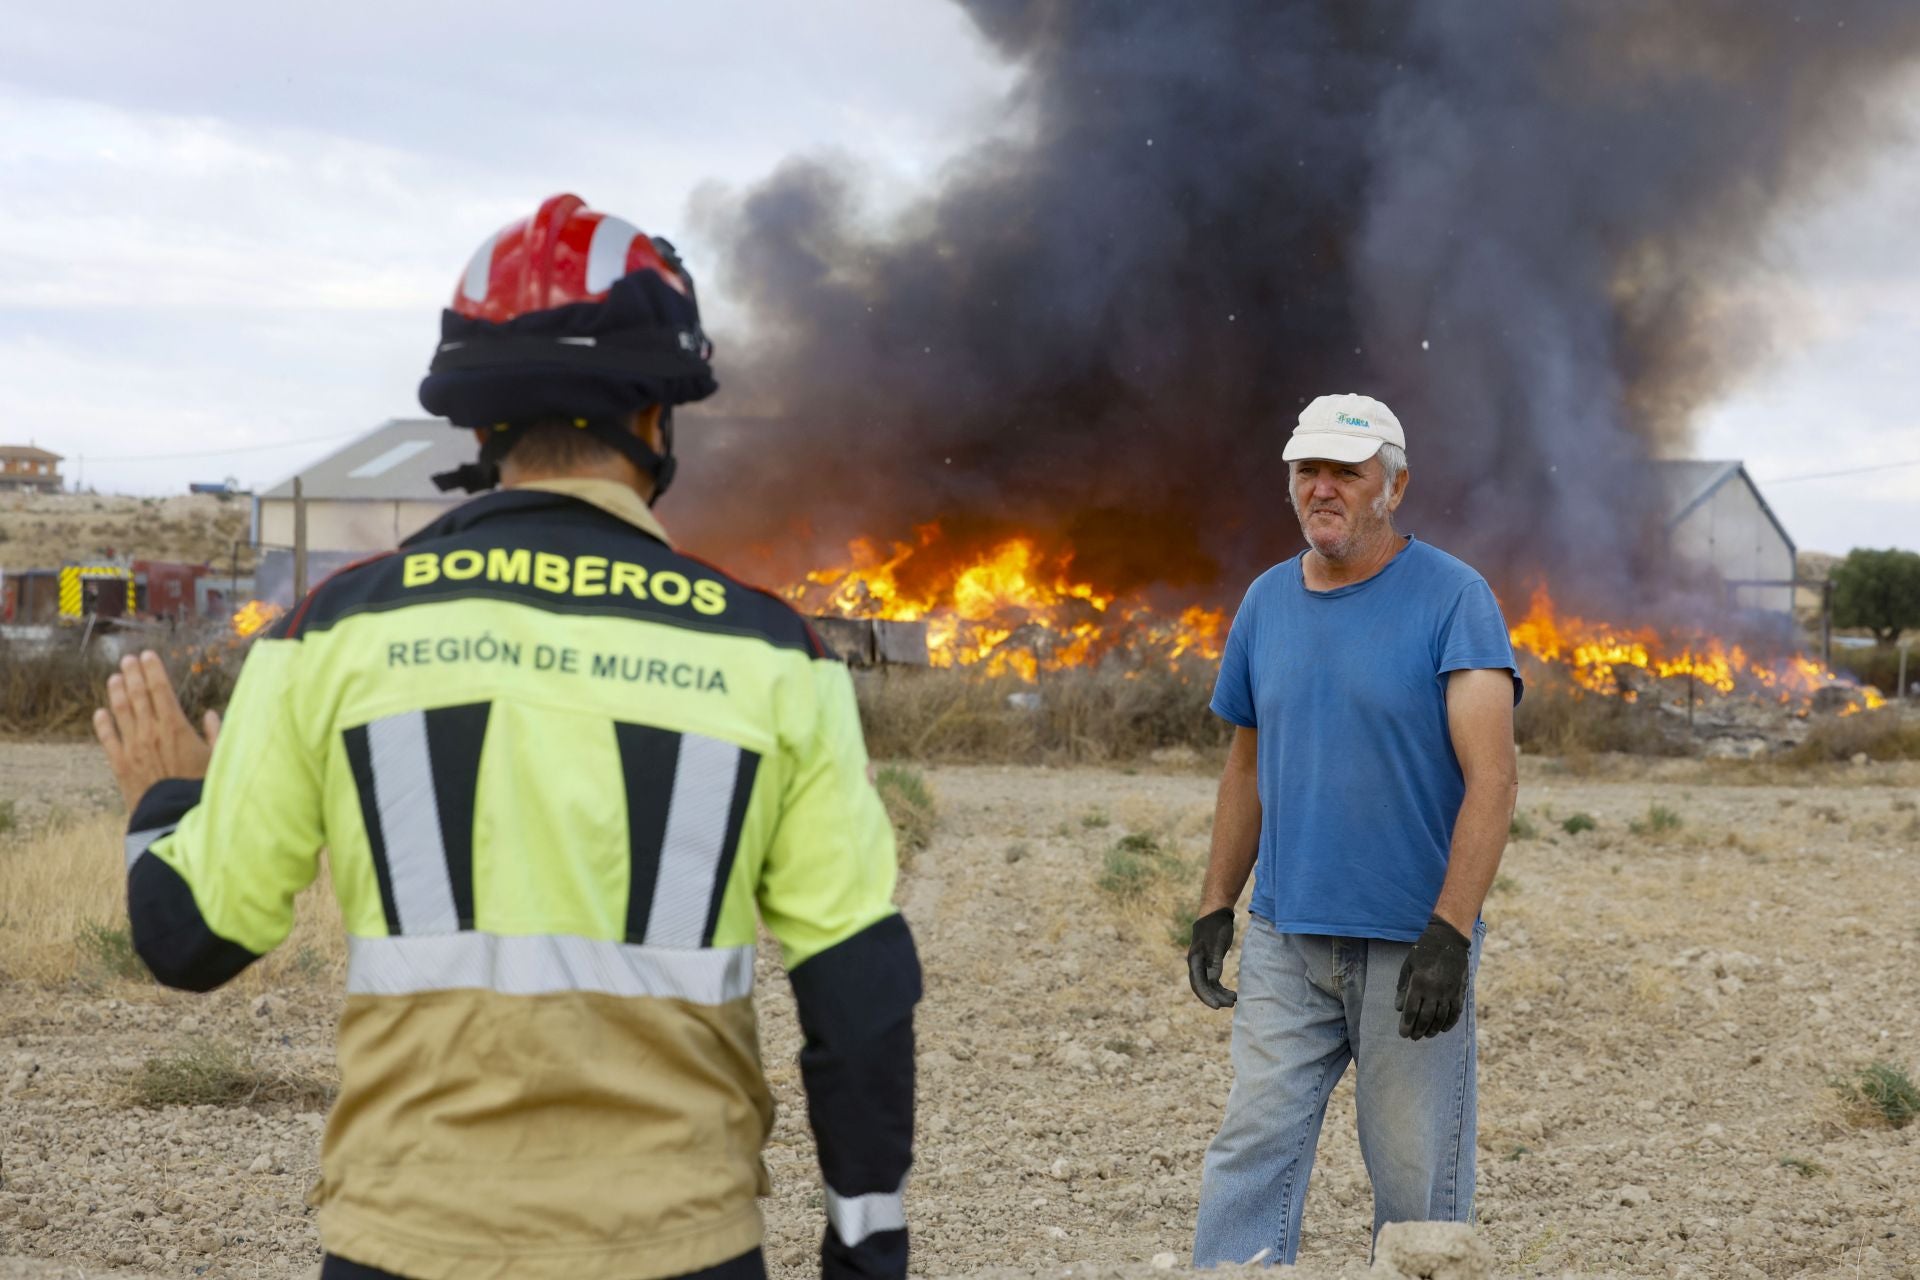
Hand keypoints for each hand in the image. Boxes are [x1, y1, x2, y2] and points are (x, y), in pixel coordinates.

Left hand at [93, 650, 221, 810]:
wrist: (174, 817)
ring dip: (116, 692)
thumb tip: (211, 714)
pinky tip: (100, 712)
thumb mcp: (218, 758)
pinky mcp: (119, 764)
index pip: (160, 688)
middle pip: (137, 694)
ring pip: (120, 711)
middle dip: (132, 673)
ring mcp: (132, 747)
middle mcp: (150, 731)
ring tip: (114, 677)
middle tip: (128, 659)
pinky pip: (107, 738)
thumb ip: (215, 733)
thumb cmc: (201, 788)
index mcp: (175, 726)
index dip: (152, 669)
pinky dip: (103, 723)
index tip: (147, 655)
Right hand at [1186, 908, 1236, 1008]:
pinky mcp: (1210, 963)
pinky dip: (1222, 988)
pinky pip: (1214, 981)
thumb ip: (1214, 961)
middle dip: (1215, 998)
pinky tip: (1232, 993)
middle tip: (1231, 1005)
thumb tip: (1212, 980)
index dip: (1206, 996)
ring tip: (1235, 1000)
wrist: (1216, 913)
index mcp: (1194, 960)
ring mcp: (1202, 964)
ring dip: (1220, 994)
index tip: (1218, 1007)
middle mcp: (1196, 964)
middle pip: (1203, 987)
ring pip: (1209, 985)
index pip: (1198, 983)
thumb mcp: (1217, 944)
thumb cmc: (1216, 927)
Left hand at [1395, 915, 1471, 1039]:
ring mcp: (1449, 991)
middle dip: (1418, 1030)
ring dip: (1433, 1029)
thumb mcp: (1408, 965)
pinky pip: (1455, 1012)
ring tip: (1426, 1035)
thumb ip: (1403, 987)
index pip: (1412, 1010)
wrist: (1448, 939)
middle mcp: (1434, 990)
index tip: (1403, 1034)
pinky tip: (1443, 1029)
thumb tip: (1399, 1008)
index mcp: (1419, 983)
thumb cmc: (1423, 951)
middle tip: (1413, 1038)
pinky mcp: (1459, 991)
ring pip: (1441, 1017)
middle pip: (1426, 1017)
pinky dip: (1450, 1023)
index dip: (1407, 1024)